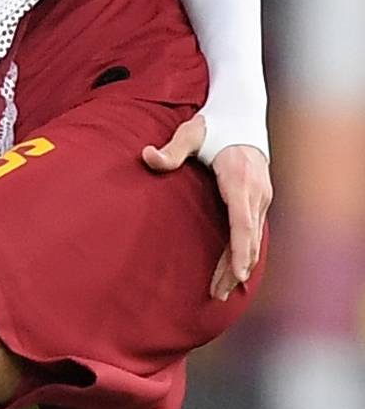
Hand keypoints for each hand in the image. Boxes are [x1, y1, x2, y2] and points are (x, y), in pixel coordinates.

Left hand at [142, 115, 272, 300]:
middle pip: (249, 238)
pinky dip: (245, 253)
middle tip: (219, 295)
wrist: (242, 113)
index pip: (242, 221)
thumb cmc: (213, 124)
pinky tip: (236, 273)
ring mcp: (261, 196)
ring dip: (240, 266)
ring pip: (252, 238)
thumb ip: (171, 149)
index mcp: (239, 178)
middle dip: (236, 268)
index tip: (240, 273)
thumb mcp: (191, 132)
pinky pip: (252, 232)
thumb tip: (147, 156)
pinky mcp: (259, 200)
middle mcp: (256, 191)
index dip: (242, 249)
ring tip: (223, 293)